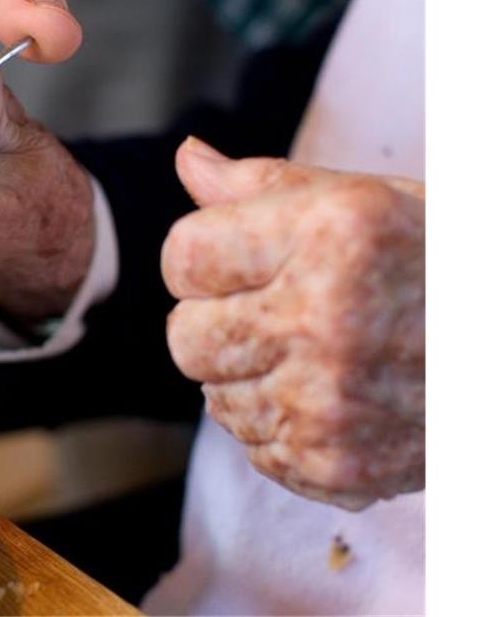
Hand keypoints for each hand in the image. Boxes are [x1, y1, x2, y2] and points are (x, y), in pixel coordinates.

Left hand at [161, 137, 424, 509]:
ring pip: (214, 399)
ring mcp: (327, 402)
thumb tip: (187, 157)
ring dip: (252, 379)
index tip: (242, 263)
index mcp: (327, 235)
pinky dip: (284, 430)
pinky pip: (255, 449)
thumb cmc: (439, 265)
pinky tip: (338, 399)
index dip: (204, 259)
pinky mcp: (335, 464)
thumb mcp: (362, 201)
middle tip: (282, 313)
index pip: (183, 257)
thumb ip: (260, 185)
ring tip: (322, 357)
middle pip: (185, 337)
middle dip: (217, 323)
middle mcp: (322, 320)